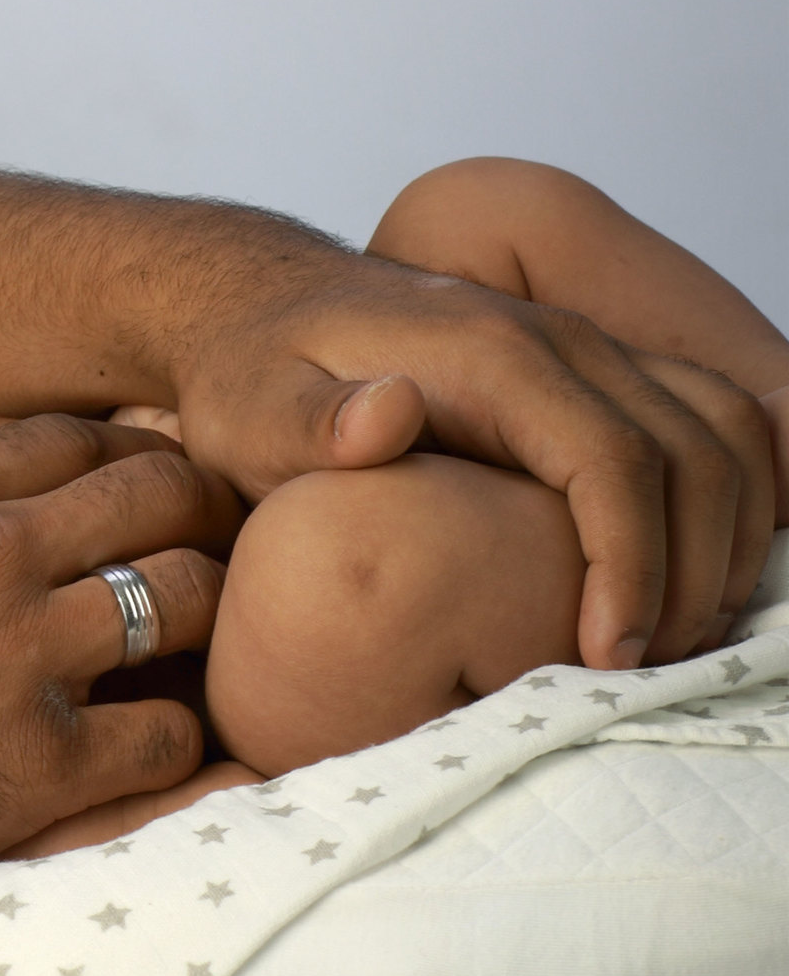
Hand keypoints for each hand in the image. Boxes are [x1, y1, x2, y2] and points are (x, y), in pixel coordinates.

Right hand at [0, 415, 240, 888]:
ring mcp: (23, 657)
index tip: (153, 477)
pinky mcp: (43, 764)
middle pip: (157, 493)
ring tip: (210, 636)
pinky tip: (158, 740)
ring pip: (188, 597)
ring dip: (210, 610)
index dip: (132, 449)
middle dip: (206, 507)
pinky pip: (170, 732)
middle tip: (222, 538)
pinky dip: (181, 735)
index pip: (74, 436)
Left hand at [167, 260, 776, 669]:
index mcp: (488, 354)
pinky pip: (702, 422)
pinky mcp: (589, 371)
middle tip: (646, 671)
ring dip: (726, 538)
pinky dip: (724, 500)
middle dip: (692, 572)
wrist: (256, 305)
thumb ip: (312, 423)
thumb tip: (389, 414)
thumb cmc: (248, 373)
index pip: (611, 459)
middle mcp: (556, 339)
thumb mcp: (249, 408)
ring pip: (722, 433)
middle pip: (693, 453)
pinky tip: (683, 582)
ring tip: (672, 640)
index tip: (607, 654)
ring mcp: (583, 348)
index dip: (630, 563)